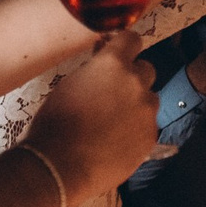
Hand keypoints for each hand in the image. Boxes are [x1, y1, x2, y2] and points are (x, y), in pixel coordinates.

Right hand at [23, 29, 158, 202]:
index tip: (119, 52)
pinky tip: (116, 141)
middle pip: (145, 69)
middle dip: (132, 77)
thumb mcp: (70, 84)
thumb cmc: (55, 124)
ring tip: (113, 122)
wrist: (60, 166)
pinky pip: (148, 125)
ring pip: (149, 99)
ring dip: (136, 104)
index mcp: (113, 64)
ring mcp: (146, 111)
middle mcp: (136, 83)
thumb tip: (103, 59)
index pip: (131, 40)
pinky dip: (136, 129)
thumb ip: (94, 69)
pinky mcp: (151, 137)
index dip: (124, 46)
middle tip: (112, 92)